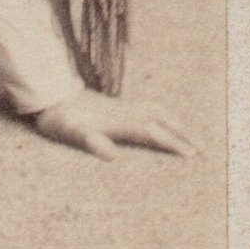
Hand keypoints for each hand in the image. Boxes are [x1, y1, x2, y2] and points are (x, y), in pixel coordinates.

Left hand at [32, 89, 197, 159]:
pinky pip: (147, 107)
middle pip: (160, 119)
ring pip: (155, 110)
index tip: (191, 154)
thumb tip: (113, 155)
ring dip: (174, 121)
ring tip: (188, 134)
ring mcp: (120, 106)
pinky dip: (162, 114)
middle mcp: (123, 111)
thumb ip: (89, 141)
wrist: (47, 93)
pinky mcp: (116, 104)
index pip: (152, 132)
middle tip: (201, 148)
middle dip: (182, 133)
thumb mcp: (69, 133)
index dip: (172, 143)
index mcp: (117, 121)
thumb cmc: (58, 119)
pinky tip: (162, 120)